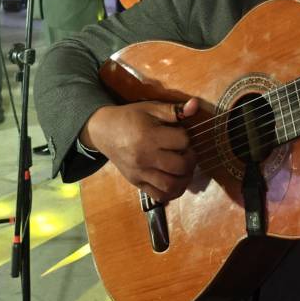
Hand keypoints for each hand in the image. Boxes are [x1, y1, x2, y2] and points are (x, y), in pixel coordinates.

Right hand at [81, 99, 200, 201]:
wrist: (104, 132)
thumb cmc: (130, 118)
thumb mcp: (150, 108)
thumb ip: (174, 110)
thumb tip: (195, 105)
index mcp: (149, 136)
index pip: (182, 141)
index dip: (186, 138)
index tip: (180, 135)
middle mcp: (145, 157)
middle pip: (180, 166)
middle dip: (191, 160)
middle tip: (187, 153)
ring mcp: (140, 173)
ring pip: (171, 185)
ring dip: (185, 179)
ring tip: (184, 169)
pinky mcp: (136, 183)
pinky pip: (159, 196)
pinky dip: (173, 192)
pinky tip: (176, 181)